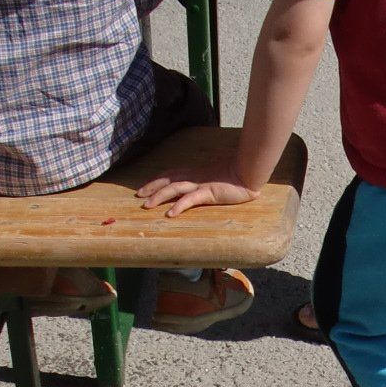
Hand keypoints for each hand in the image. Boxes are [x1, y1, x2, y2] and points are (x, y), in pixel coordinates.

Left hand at [135, 174, 258, 215]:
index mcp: (194, 172)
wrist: (247, 172)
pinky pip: (189, 199)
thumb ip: (204, 180)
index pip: (170, 175)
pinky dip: (178, 206)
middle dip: (151, 188)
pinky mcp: (208, 192)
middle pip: (167, 180)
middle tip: (139, 195)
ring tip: (146, 205)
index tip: (144, 188)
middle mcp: (193, 176)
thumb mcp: (214, 177)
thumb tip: (198, 186)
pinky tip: (170, 214)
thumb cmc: (234, 175)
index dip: (156, 181)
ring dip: (159, 196)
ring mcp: (199, 184)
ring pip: (173, 189)